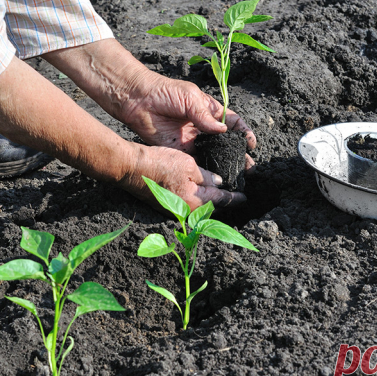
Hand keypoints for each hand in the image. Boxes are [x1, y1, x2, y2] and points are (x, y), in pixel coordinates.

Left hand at [119, 72, 256, 169]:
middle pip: (226, 143)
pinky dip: (207, 169)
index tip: (252, 143)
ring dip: (225, 164)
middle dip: (238, 154)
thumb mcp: (190, 98)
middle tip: (250, 167)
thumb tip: (223, 131)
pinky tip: (217, 177)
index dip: (243, 132)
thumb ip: (206, 116)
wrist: (139, 100)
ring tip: (239, 175)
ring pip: (213, 154)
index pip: (232, 123)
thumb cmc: (165, 92)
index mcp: (209, 110)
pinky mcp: (180, 150)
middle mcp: (203, 127)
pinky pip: (196, 161)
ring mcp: (193, 140)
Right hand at [122, 144, 246, 209]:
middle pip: (211, 208)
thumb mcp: (189, 165)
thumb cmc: (159, 164)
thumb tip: (218, 183)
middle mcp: (186, 210)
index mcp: (195, 201)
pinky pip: (187, 206)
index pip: (221, 200)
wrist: (131, 169)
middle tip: (235, 197)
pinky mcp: (164, 206)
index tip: (245, 198)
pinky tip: (199, 194)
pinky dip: (196, 201)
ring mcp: (173, 210)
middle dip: (223, 203)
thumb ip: (206, 176)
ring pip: (199, 208)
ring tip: (220, 196)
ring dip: (210, 203)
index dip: (234, 198)